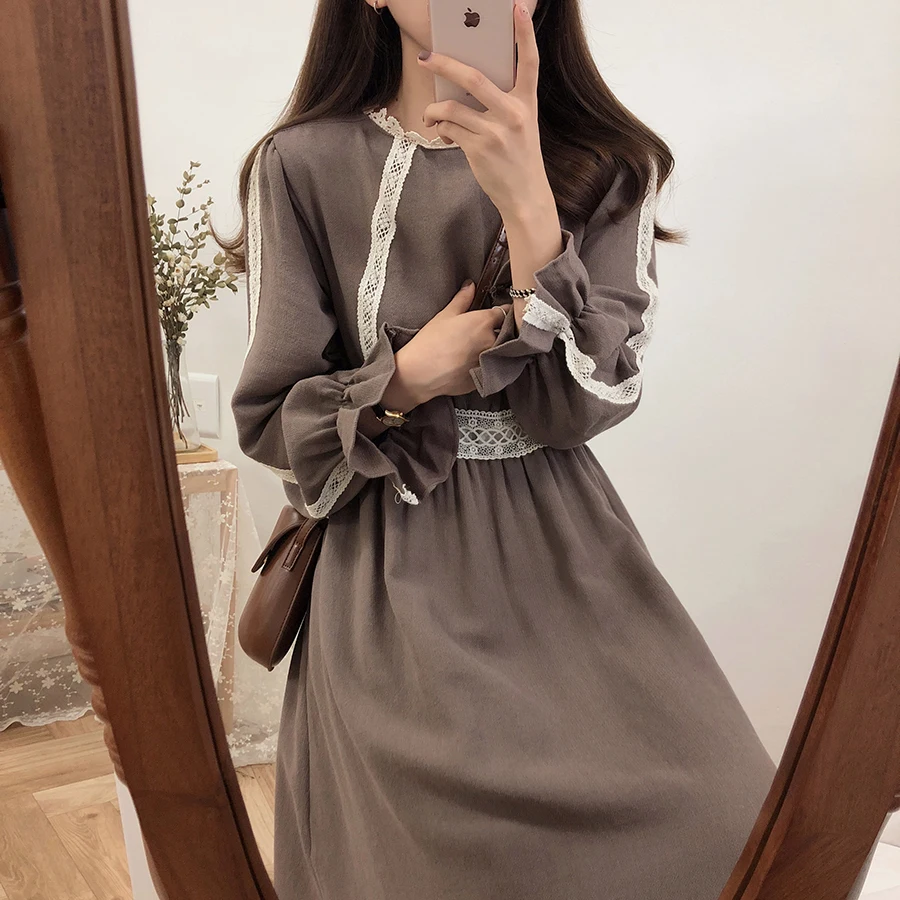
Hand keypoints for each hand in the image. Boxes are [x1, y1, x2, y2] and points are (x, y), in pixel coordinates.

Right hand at [382, 281, 509, 407]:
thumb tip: (471, 286)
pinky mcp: (486, 378)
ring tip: (477, 350)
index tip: (498, 314)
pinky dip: (486, 365)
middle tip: (483, 333)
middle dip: (499, 331)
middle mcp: (492, 341)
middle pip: (505, 333)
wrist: (420, 373)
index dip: (501, 313)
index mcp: (484, 322)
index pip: (505, 313)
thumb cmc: (430, 342)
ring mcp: (491, 361)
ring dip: (495, 348)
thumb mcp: (445, 316)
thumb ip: (462, 300)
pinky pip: (492, 368)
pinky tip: (472, 364)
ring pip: (500, 351)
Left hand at [417, 2, 552, 220]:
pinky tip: (443, 134)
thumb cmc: (519, 157)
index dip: (524, 33)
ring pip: (452, 108)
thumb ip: (501, 103)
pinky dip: (440, 130)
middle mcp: (513, 113)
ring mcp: (495, 132)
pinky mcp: (479, 149)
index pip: (530, 62)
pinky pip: (449, 129)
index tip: (517, 8)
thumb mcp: (521, 126)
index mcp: (527, 102)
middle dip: (444, 64)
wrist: (525, 195)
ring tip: (430, 114)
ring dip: (434, 110)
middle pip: (473, 78)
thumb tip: (461, 88)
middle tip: (426, 58)